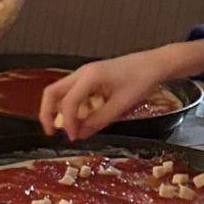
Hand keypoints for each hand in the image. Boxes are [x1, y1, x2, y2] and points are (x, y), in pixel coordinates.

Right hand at [39, 42, 203, 140]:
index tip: (73, 138)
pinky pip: (72, 93)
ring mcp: (84, 74)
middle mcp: (82, 73)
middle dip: (48, 114)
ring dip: (59, 110)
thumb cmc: (141, 82)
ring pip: (59, 92)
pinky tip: (82, 118)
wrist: (155, 64)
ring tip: (69, 128)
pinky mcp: (90, 78)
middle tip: (52, 132)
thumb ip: (98, 121)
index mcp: (89, 77)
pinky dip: (71, 107)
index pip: (67, 103)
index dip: (67, 123)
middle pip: (52, 93)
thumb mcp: (121, 105)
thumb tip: (79, 135)